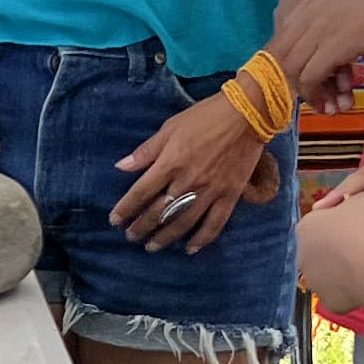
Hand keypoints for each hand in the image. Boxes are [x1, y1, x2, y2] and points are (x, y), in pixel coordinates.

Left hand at [108, 92, 277, 252]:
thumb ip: (146, 151)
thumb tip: (121, 167)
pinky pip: (215, 224)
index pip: (141, 192)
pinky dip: (202, 239)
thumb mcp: (170, 128)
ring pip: (183, 222)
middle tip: (131, 237)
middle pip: (160, 212)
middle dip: (142, 227)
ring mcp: (211, 191)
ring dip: (166, 237)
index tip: (115, 220)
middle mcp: (188, 181)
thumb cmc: (205, 117)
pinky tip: (191, 249)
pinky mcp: (230, 195)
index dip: (126, 208)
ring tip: (152, 247)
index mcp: (171, 163)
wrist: (247, 114)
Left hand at [270, 0, 363, 110]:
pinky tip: (334, 102)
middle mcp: (310, 9)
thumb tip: (346, 43)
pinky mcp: (333, 46)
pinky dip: (316, 94)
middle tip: (316, 96)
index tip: (309, 75)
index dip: (294, 58)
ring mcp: (319, 27)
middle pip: (282, 52)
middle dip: (294, 78)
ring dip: (307, 92)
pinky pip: (309, 77)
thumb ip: (344, 14)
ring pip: (291, 68)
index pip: (286, 33)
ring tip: (327, 105)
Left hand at [297, 194, 363, 302]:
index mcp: (305, 227)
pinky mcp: (326, 300)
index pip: (320, 222)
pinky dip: (349, 291)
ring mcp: (312, 280)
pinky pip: (339, 294)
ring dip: (342, 270)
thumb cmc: (362, 226)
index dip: (341, 221)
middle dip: (338, 247)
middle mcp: (301, 254)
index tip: (358, 224)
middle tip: (361, 246)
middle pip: (321, 249)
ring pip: (328, 273)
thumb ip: (362, 197)